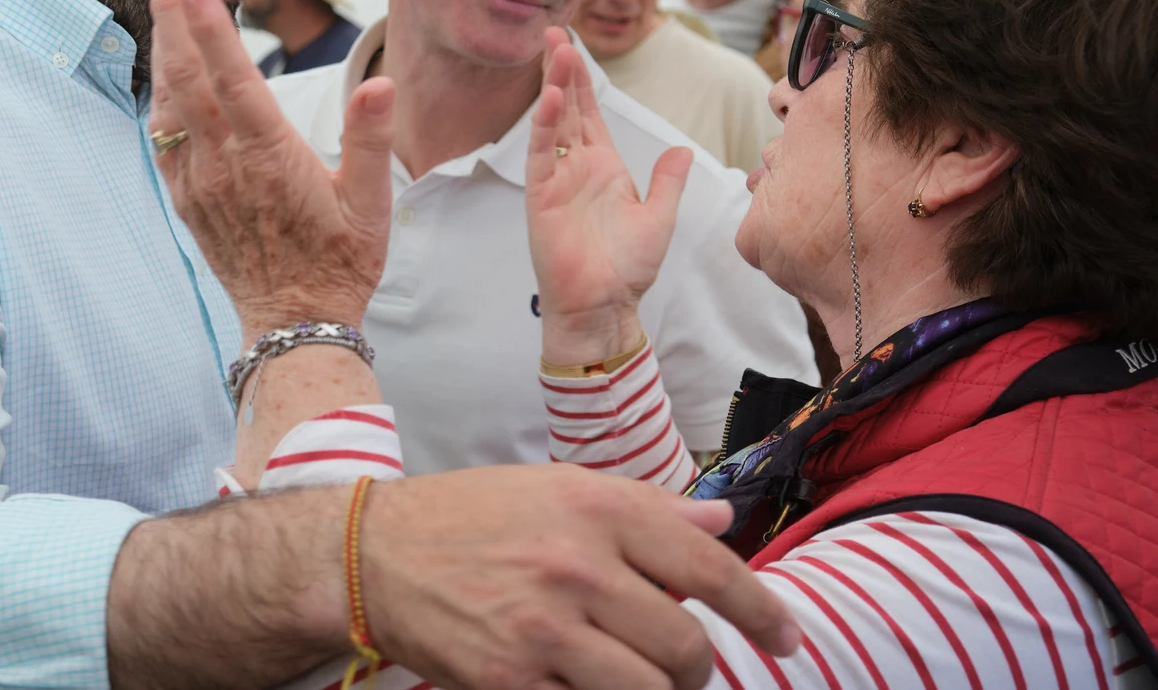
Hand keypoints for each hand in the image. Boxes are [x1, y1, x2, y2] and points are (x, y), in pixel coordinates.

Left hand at [145, 0, 394, 341]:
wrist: (294, 320)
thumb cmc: (341, 260)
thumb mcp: (371, 203)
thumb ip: (370, 139)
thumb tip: (380, 82)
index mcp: (270, 156)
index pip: (231, 76)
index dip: (207, 25)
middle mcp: (224, 163)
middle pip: (187, 72)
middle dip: (171, 10)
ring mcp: (198, 179)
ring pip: (169, 97)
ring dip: (163, 42)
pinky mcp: (186, 196)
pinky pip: (164, 133)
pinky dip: (161, 89)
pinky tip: (164, 65)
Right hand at [363, 465, 799, 689]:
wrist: (373, 554)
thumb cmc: (468, 517)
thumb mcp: (556, 489)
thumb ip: (643, 506)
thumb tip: (721, 516)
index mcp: (595, 508)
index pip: (710, 567)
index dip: (763, 612)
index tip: (786, 638)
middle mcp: (576, 565)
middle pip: (685, 645)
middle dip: (694, 668)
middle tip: (679, 668)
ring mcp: (543, 628)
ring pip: (648, 689)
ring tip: (635, 681)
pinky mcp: (510, 680)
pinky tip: (582, 684)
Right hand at [526, 28, 691, 364]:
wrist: (604, 305)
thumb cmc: (628, 268)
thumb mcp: (659, 217)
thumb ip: (667, 180)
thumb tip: (681, 149)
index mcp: (604, 166)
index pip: (590, 113)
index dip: (582, 79)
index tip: (574, 44)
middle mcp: (576, 167)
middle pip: (567, 107)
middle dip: (561, 70)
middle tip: (553, 32)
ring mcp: (556, 180)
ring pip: (552, 122)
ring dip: (554, 86)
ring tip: (556, 51)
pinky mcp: (540, 198)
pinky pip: (541, 155)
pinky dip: (543, 126)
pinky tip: (549, 99)